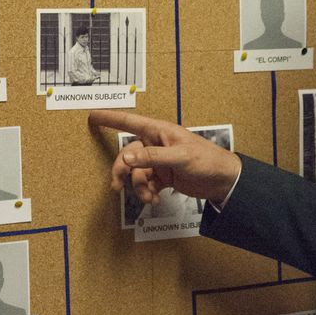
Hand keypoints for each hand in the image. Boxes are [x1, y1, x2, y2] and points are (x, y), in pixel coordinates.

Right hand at [89, 110, 240, 205]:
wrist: (223, 181)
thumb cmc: (207, 160)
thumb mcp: (180, 157)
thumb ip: (152, 157)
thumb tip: (127, 157)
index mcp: (159, 131)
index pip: (129, 122)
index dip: (110, 118)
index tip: (92, 116)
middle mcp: (156, 144)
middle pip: (128, 155)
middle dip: (121, 171)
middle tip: (115, 186)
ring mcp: (159, 161)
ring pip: (136, 173)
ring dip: (139, 187)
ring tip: (149, 197)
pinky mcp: (163, 176)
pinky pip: (146, 184)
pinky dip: (147, 192)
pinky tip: (155, 199)